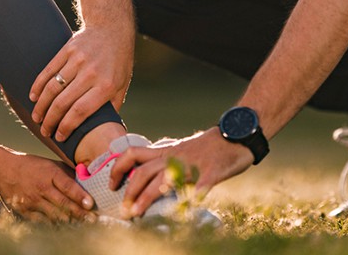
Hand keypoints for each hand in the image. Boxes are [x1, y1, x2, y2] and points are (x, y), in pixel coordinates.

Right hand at [0, 154, 94, 221]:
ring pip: (54, 215)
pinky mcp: (25, 211)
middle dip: (80, 213)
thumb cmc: (30, 166)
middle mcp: (41, 188)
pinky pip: (43, 222)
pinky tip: (65, 227)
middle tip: (93, 219)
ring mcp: (32, 201)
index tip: (90, 204)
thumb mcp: (50, 163)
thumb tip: (87, 179)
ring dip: (70, 221)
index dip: (80, 196)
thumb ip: (68, 172)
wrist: (3, 170)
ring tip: (83, 225)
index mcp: (50, 173)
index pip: (67, 186)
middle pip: (63, 203)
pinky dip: (54, 225)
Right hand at [29, 25, 133, 140]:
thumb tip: (102, 130)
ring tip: (37, 118)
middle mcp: (91, 73)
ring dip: (41, 106)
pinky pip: (48, 71)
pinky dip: (38, 86)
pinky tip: (33, 97)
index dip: (67, 126)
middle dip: (51, 121)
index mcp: (106, 86)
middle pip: (63, 103)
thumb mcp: (122, 85)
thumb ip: (111, 107)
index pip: (81, 111)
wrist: (112, 29)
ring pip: (52, 88)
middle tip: (45, 131)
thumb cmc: (118, 62)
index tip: (59, 137)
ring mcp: (78, 60)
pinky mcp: (67, 50)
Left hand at [109, 127, 253, 217]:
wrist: (235, 135)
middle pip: (143, 171)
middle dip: (129, 191)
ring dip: (147, 197)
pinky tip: (189, 204)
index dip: (118, 169)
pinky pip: (202, 184)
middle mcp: (174, 157)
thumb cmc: (207, 146)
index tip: (112, 185)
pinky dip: (195, 195)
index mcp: (165, 151)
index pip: (132, 154)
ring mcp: (192, 164)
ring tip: (137, 213)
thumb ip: (162, 156)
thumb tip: (144, 162)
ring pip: (164, 179)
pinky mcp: (212, 172)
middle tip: (124, 210)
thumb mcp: (179, 148)